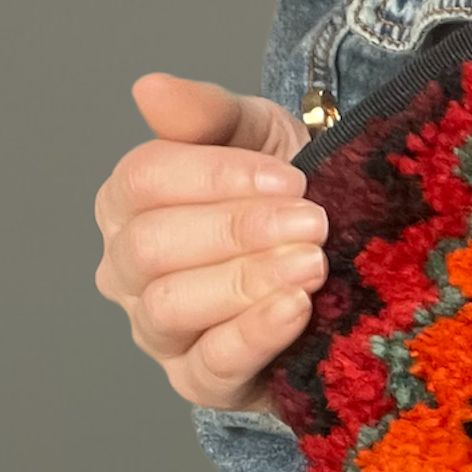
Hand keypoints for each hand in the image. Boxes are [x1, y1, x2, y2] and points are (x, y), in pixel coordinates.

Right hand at [95, 73, 319, 408]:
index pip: (144, 181)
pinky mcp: (201, 382)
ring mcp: (158, 331)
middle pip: (152, 246)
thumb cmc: (288, 194)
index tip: (290, 177)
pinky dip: (254, 335)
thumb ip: (209, 114)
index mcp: (129, 203)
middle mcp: (128, 269)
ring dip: (246, 281)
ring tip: (313, 265)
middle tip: (313, 223)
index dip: (217, 176)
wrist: (343, 259)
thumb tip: (150, 89)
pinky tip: (297, 309)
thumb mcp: (260, 139)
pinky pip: (211, 365)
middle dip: (238, 230)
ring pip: (171, 305)